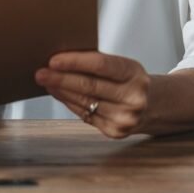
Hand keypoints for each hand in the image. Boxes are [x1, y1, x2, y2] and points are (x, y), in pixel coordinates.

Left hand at [35, 51, 149, 138]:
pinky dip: (69, 103)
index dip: (75, 62)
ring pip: (84, 102)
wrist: (153, 105)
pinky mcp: (116, 132)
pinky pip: (85, 115)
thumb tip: (59, 60)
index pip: (100, 65)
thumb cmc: (128, 79)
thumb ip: (96, 63)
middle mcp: (133, 97)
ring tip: (45, 81)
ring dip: (61, 91)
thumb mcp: (121, 65)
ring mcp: (125, 118)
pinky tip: (59, 94)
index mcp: (134, 74)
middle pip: (89, 86)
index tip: (53, 60)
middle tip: (40, 73)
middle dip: (60, 79)